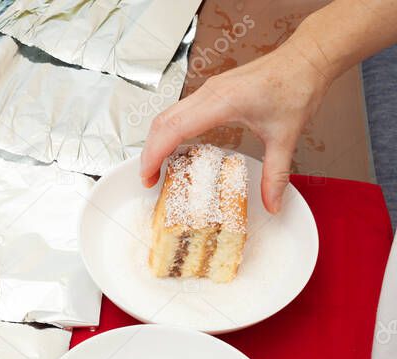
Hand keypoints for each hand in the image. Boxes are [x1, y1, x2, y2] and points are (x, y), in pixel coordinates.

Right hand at [140, 39, 333, 212]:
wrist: (307, 58)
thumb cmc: (297, 86)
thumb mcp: (286, 136)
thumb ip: (276, 174)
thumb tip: (272, 203)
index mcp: (223, 102)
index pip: (174, 128)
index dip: (154, 154)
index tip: (148, 177)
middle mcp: (209, 93)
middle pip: (162, 122)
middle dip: (149, 152)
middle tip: (149, 179)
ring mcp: (208, 90)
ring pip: (167, 115)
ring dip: (156, 141)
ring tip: (158, 167)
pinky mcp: (211, 91)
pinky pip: (179, 111)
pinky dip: (169, 131)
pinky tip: (176, 148)